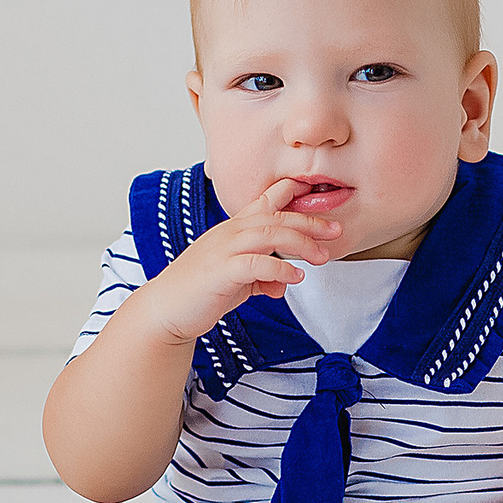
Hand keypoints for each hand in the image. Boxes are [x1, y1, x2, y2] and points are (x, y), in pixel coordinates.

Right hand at [133, 177, 342, 346]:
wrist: (166, 310)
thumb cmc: (201, 292)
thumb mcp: (239, 281)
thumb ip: (263, 277)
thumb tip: (285, 285)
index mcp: (234, 229)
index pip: (265, 201)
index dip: (292, 192)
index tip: (319, 194)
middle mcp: (230, 233)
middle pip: (276, 217)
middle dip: (310, 222)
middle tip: (336, 231)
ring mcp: (224, 250)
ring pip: (270, 234)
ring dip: (301, 244)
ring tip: (322, 257)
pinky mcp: (221, 271)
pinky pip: (257, 264)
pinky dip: (280, 270)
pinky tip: (295, 278)